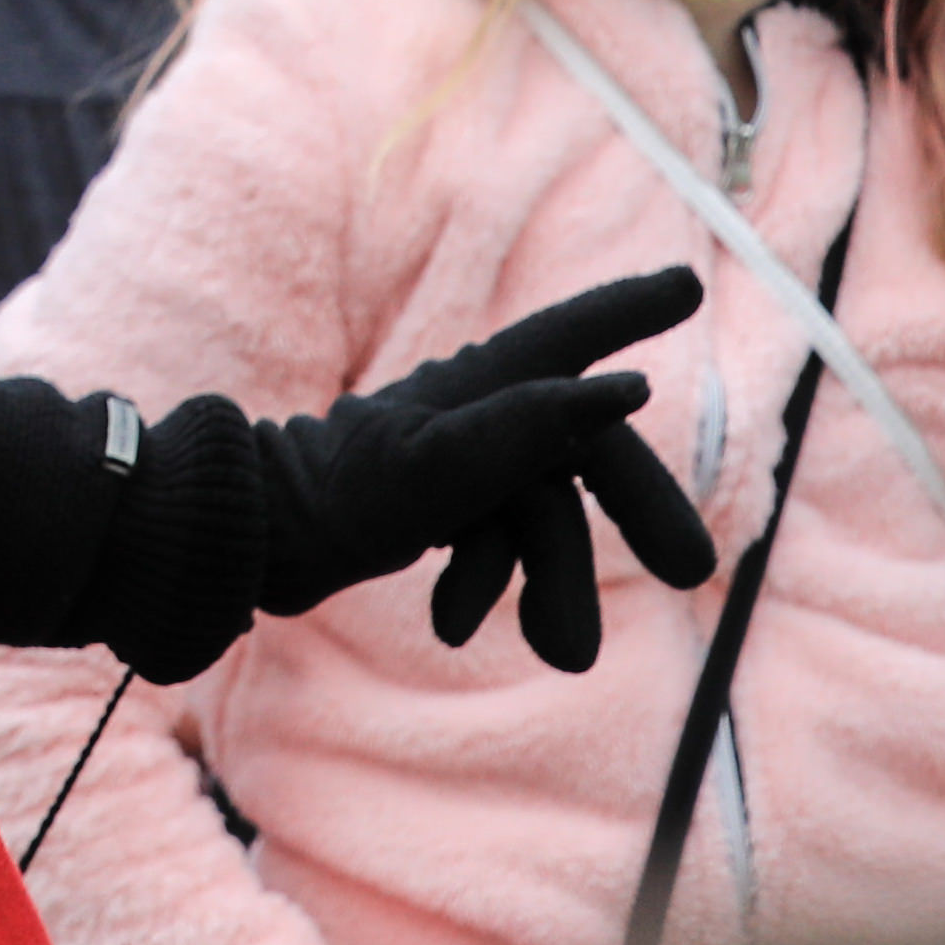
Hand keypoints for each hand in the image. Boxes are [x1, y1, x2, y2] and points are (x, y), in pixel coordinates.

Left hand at [259, 274, 718, 673]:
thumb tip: (628, 392)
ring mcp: (457, 457)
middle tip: (691, 572)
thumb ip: (530, 429)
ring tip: (563, 659)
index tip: (689, 285)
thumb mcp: (438, 469)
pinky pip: (495, 542)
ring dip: (556, 586)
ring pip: (542, 514)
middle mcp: (476, 408)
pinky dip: (490, 585)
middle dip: (637, 509)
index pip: (571, 336)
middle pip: (584, 449)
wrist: (252, 546)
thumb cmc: (337, 497)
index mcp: (480, 381)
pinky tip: (448, 629)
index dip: (629, 311)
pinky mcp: (434, 505)